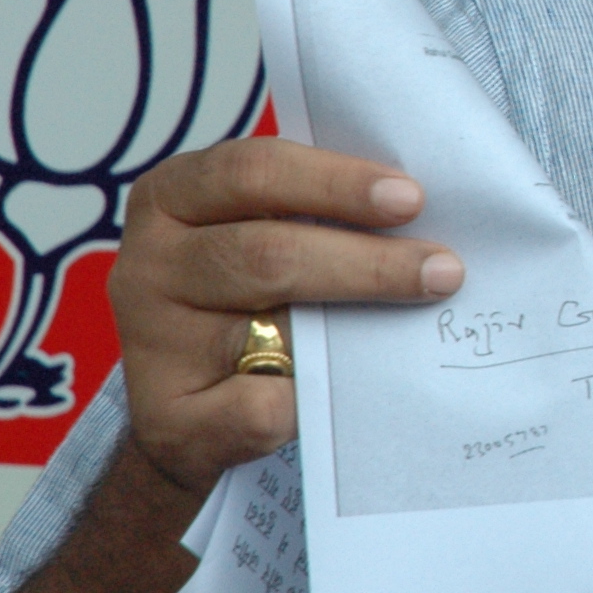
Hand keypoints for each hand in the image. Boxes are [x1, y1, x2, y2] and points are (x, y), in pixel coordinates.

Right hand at [109, 137, 461, 495]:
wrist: (184, 413)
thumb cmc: (244, 298)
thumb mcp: (257, 234)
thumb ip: (314, 215)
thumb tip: (423, 216)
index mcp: (170, 198)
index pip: (252, 171)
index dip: (337, 182)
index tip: (412, 199)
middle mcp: (148, 265)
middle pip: (268, 252)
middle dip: (369, 261)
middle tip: (444, 269)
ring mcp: (152, 346)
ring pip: (272, 327)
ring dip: (361, 322)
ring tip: (423, 312)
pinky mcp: (169, 421)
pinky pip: (261, 406)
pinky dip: (315, 400)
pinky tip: (352, 392)